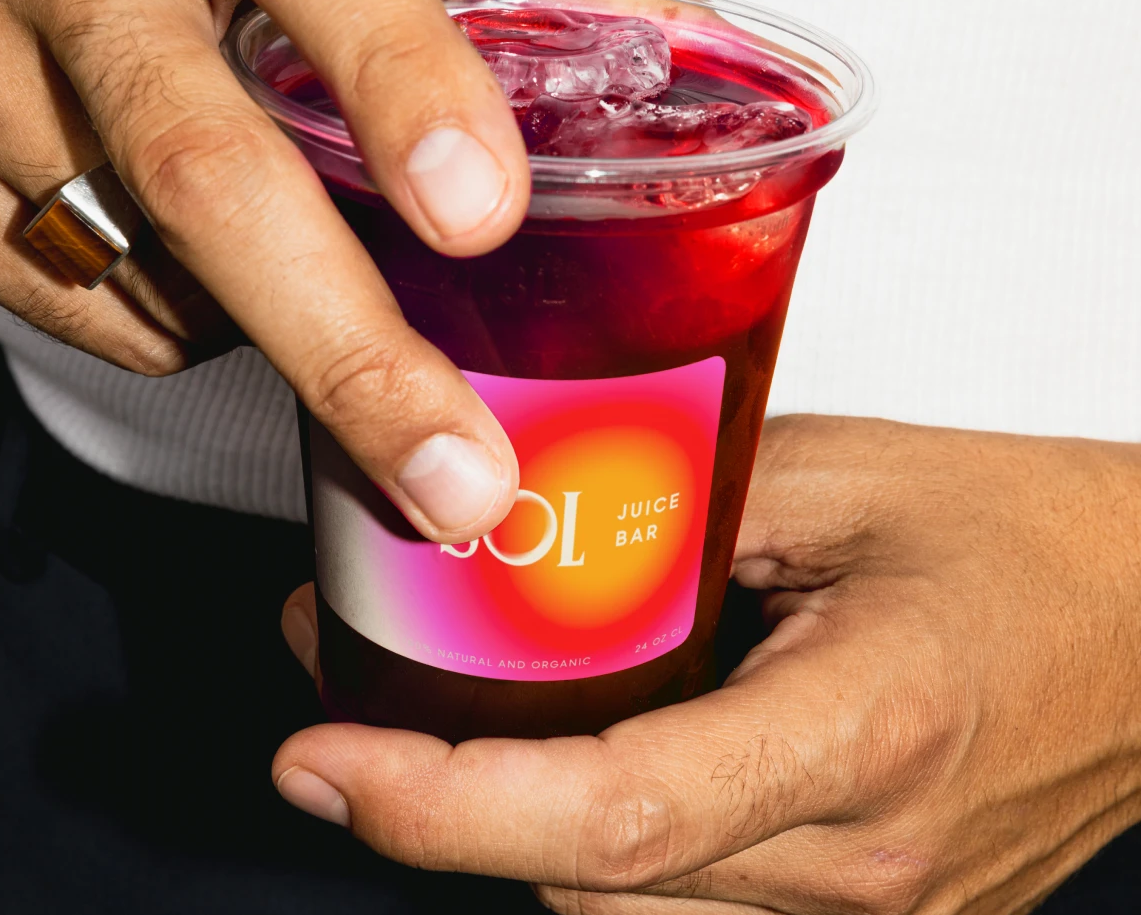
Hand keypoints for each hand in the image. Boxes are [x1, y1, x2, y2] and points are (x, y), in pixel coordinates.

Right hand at [0, 0, 684, 543]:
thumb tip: (699, 58)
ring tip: (364, 353)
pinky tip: (224, 279)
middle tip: (459, 475)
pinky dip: (191, 328)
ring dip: (279, 339)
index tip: (481, 211)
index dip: (397, 75)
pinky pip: (95, 310)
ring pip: (152, 269)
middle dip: (346, 343)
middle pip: (204, 167)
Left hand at [273, 416, 1140, 913]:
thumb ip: (686, 494)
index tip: (324, 756)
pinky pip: (686, 907)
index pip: (611, 816)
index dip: (441, 801)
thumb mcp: (842, 474)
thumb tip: (546, 516)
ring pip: (623, 913)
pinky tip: (568, 753)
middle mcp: (860, 864)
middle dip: (438, 805)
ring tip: (440, 718)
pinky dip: (597, 846)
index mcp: (860, 733)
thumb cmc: (1021, 534)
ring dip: (510, 826)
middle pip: (585, 880)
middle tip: (355, 691)